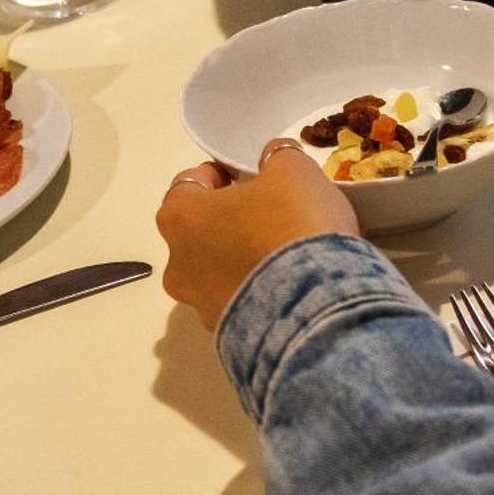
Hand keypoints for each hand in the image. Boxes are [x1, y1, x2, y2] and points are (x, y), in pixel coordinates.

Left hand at [155, 140, 359, 329]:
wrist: (315, 306)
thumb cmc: (292, 225)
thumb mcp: (294, 172)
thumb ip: (278, 158)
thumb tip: (272, 158)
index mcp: (181, 216)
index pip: (188, 184)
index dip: (216, 175)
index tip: (243, 175)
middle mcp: (178, 263)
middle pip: (197, 232)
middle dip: (225, 221)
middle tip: (264, 214)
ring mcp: (200, 305)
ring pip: (214, 273)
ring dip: (237, 260)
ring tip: (279, 256)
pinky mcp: (227, 336)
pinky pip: (239, 304)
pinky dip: (255, 294)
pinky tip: (287, 288)